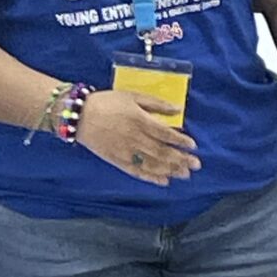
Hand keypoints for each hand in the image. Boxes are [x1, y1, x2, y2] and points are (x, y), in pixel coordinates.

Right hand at [76, 90, 200, 185]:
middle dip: (181, 160)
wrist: (80, 116)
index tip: (193, 146)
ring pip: (153, 164)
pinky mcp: (118, 161)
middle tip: (196, 165)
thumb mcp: (133, 95)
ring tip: (185, 175)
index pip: (166, 134)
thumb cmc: (108, 102)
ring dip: (171, 170)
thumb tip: (177, 110)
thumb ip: (156, 104)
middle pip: (162, 152)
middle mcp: (136, 139)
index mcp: (140, 120)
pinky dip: (152, 178)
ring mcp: (127, 152)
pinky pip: (138, 172)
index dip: (181, 141)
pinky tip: (163, 181)